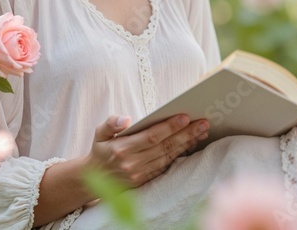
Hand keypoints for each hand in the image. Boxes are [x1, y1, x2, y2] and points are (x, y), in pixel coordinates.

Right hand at [84, 114, 208, 187]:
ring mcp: (140, 174)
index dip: (169, 127)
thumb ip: (111, 123)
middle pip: (165, 146)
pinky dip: (180, 155)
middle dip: (186, 134)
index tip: (185, 117)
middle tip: (203, 123)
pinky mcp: (145, 180)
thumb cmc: (101, 150)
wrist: (93, 178)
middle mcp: (133, 163)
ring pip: (169, 156)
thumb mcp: (99, 133)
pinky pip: (166, 166)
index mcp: (122, 149)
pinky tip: (191, 144)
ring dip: (187, 144)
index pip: (151, 136)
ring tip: (202, 132)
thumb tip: (125, 119)